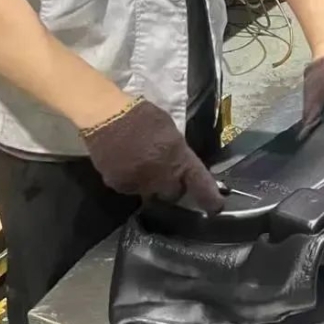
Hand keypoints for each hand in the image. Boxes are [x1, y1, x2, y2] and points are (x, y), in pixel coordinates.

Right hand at [81, 99, 223, 212]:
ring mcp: (139, 184)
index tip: (216, 207)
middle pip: (173, 194)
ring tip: (142, 164)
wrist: (107, 116)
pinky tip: (126, 164)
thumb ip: (177, 150)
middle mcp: (161, 175)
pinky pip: (131, 190)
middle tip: (165, 172)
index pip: (199, 182)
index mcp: (178, 157)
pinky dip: (132, 181)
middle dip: (172, 187)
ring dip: (151, 184)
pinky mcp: (120, 187)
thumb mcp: (168, 128)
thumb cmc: (141, 116)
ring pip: (150, 193)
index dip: (209, 198)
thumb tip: (180, 163)